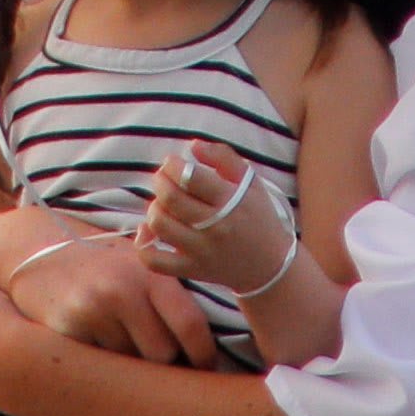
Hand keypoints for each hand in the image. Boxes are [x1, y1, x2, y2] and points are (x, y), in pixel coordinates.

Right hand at [0, 229, 217, 370]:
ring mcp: (92, 311)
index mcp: (150, 274)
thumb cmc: (101, 266)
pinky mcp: (66, 328)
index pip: (190, 325)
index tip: (205, 369)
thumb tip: (218, 340)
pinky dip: (101, 363)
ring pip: (129, 364)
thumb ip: (172, 291)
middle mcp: (123, 290)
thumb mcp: (138, 263)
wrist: (36, 254)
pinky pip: (98, 364)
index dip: (203, 355)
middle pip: (162, 354)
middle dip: (164, 363)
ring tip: (121, 345)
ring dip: (130, 364)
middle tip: (160, 362)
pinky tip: (95, 344)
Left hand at [133, 143, 294, 297]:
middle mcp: (215, 227)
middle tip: (163, 178)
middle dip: (160, 182)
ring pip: (159, 225)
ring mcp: (201, 251)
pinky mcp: (192, 270)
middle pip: (170, 199)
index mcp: (230, 201)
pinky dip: (144, 245)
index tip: (172, 164)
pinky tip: (148, 231)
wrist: (270, 264)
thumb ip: (223, 157)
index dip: (173, 166)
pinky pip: (155, 261)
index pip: (190, 177)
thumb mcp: (250, 182)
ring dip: (154, 207)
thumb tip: (193, 146)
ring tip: (163, 203)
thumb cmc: (257, 216)